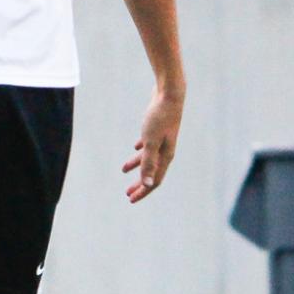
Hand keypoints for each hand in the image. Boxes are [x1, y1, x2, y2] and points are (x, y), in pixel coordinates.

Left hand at [122, 88, 183, 202]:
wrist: (170, 93)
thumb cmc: (160, 117)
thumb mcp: (150, 141)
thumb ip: (148, 163)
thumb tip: (147, 184)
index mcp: (166, 156)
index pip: (154, 180)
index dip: (143, 191)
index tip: (130, 199)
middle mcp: (166, 149)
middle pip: (152, 171)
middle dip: (139, 183)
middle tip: (127, 193)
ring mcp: (162, 138)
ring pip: (149, 157)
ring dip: (137, 165)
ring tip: (124, 169)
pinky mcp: (158, 128)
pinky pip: (149, 143)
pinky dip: (141, 149)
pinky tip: (136, 148)